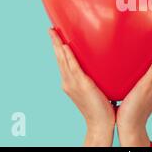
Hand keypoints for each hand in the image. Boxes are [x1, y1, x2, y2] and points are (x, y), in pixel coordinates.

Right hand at [49, 28, 114, 146]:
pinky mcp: (82, 85)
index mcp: (70, 82)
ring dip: (58, 45)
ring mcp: (73, 84)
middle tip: (50, 29)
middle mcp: (68, 82)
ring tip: (54, 32)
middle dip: (54, 43)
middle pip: (59, 58)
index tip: (55, 35)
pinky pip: (73, 67)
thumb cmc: (100, 107)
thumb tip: (99, 64)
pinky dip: (68, 56)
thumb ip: (92, 77)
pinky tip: (65, 46)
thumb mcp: (93, 88)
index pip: (62, 61)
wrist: (101, 123)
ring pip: (63, 60)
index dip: (58, 48)